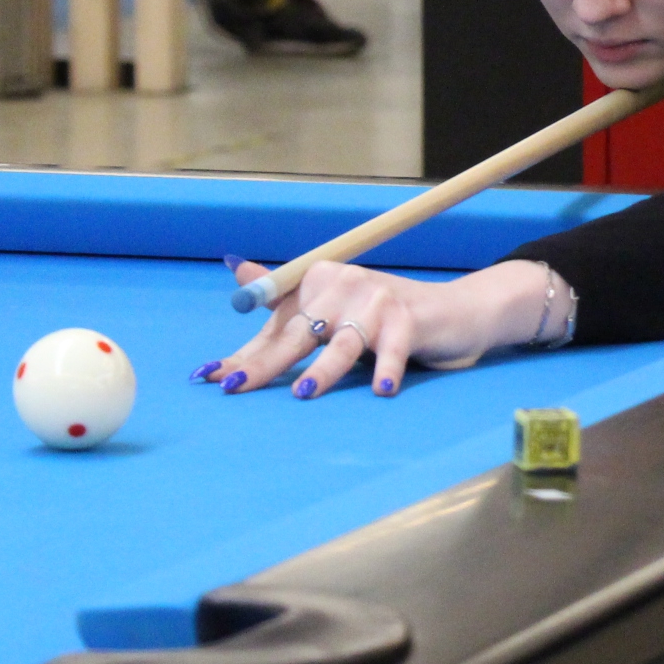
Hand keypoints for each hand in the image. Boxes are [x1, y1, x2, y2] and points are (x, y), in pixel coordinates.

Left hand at [195, 258, 560, 399]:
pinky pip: (392, 349)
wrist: (452, 311)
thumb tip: (234, 270)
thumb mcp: (332, 307)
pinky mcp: (409, 318)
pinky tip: (381, 390)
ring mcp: (377, 300)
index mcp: (320, 280)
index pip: (276, 324)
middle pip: (300, 331)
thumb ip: (285, 300)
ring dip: (323, 371)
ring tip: (303, 393)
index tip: (211, 377)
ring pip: (342, 343)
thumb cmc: (384, 319)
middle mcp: (344, 283)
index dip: (246, 353)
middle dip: (266, 362)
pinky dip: (387, 370)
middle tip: (236, 386)